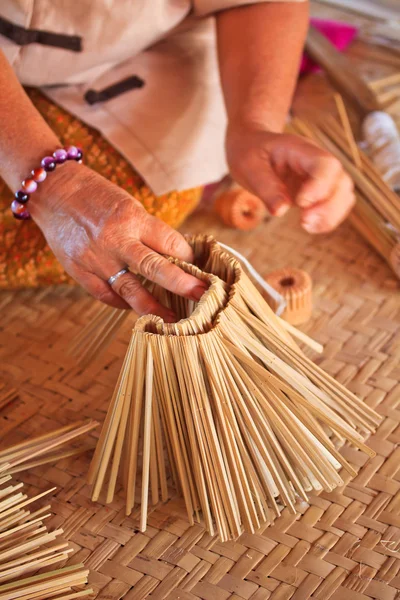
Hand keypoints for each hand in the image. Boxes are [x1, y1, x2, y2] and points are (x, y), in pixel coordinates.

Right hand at [30, 161, 205, 318]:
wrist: (54, 191)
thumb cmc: (98, 196)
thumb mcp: (129, 205)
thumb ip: (148, 232)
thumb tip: (174, 258)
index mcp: (132, 218)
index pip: (170, 242)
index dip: (188, 257)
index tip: (197, 267)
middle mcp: (115, 240)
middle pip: (155, 268)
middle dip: (182, 285)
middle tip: (202, 297)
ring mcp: (96, 258)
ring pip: (130, 290)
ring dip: (154, 308)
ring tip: (172, 321)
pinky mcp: (78, 270)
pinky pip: (105, 295)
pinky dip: (122, 303)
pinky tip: (135, 308)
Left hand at [226, 125, 354, 232]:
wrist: (251, 145)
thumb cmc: (249, 152)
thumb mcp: (248, 166)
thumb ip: (265, 187)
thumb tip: (280, 211)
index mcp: (300, 149)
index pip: (325, 164)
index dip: (320, 186)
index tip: (300, 203)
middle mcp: (316, 161)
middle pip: (342, 181)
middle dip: (328, 207)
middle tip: (304, 221)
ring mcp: (320, 176)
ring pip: (344, 195)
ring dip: (330, 216)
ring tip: (306, 225)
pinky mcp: (318, 191)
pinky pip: (335, 206)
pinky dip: (328, 219)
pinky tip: (310, 226)